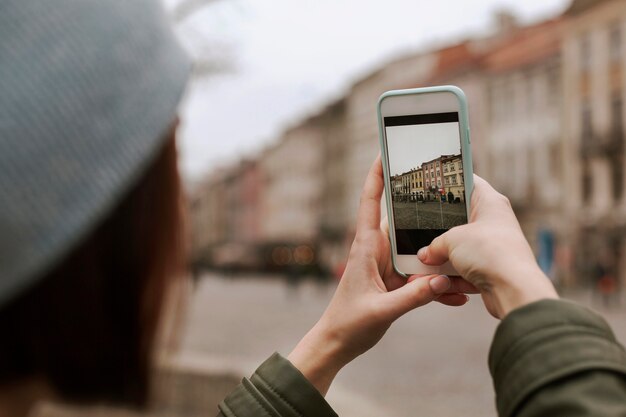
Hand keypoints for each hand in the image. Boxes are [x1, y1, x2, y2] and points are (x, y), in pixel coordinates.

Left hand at [288, 156, 476, 394]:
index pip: (370, 203)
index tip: (385, 151)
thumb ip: (413, 297)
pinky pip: (421, 276)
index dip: (376, 176)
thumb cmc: (348, 324)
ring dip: (440, 257)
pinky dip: (438, 284)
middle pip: (404, 222)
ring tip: (466, 261)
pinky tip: (458, 294)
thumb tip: (443, 282)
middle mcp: (377, 251)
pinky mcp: (395, 281)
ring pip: (418, 251)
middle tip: (453, 197)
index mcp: (365, 248)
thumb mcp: (381, 311)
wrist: (338, 344)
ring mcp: (388, 265)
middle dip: (427, 212)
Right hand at [417, 175, 557, 319]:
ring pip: (458, 248)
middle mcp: (493, 222)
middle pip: (458, 220)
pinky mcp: (489, 269)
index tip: (430, 185)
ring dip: (440, 258)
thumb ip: (434, 245)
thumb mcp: (452, 241)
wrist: (514, 290)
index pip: (468, 182)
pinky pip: (463, 270)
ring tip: (420, 264)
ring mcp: (491, 247)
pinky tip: (435, 283)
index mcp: (490, 203)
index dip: (449, 181)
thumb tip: (425, 254)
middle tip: (416, 229)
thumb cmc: (490, 253)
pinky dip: (450, 277)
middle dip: (437, 230)